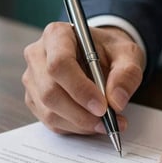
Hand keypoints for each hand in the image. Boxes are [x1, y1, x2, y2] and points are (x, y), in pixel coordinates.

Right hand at [22, 22, 144, 134]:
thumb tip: (116, 102)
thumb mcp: (128, 54)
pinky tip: (93, 122)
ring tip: (107, 123)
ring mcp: (33, 79)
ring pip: (49, 111)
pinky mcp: (34, 99)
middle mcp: (38, 55)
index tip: (102, 106)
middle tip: (108, 120)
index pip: (59, 64)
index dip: (80, 89)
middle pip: (50, 91)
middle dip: (81, 113)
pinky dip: (75, 128)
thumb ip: (127, 74)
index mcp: (57, 35)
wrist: (100, 56)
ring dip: (80, 123)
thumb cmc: (110, 51)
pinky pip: (51, 121)